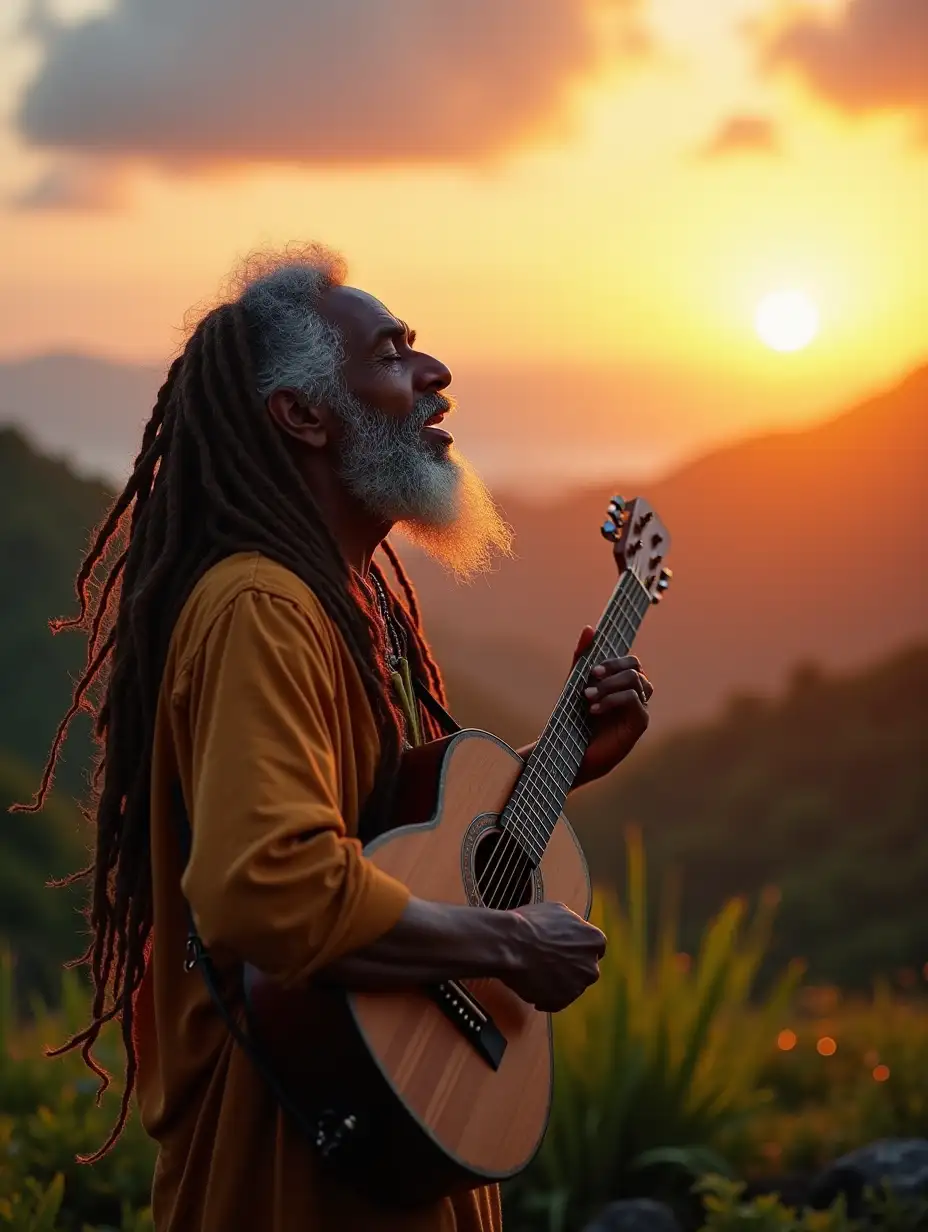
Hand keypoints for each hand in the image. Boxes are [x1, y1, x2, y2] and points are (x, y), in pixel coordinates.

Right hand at [501, 901, 605, 1012]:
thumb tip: (572, 928)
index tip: (565, 949)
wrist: (511, 944)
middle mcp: (591, 966)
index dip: (578, 949)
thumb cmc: (531, 924)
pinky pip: (554, 1002)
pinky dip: (545, 997)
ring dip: (557, 983)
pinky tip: (530, 985)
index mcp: (594, 941)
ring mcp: (577, 987)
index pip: (594, 949)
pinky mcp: (561, 1002)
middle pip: (584, 969)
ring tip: (535, 973)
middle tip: (549, 961)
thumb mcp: (558, 910)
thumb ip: (573, 924)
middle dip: (570, 967)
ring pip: (569, 987)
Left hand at [572, 626, 652, 785]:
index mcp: (623, 684)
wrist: (573, 754)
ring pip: (636, 680)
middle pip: (635, 667)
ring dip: (609, 686)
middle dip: (612, 669)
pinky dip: (612, 700)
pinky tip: (594, 710)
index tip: (593, 671)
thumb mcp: (575, 683)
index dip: (613, 661)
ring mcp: (640, 709)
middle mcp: (635, 694)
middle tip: (591, 680)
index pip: (631, 661)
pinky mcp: (640, 723)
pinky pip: (634, 699)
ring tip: (588, 698)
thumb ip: (582, 657)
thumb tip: (589, 628)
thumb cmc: (575, 719)